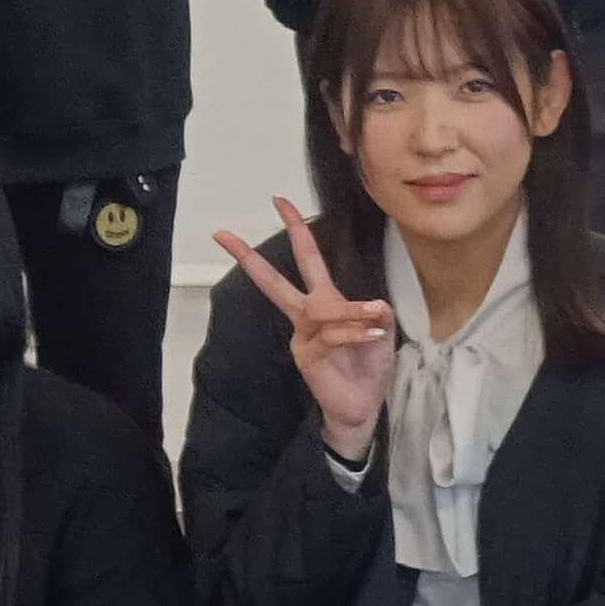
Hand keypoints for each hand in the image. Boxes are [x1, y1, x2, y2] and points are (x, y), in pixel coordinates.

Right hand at [214, 197, 396, 458]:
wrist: (363, 404)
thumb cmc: (367, 364)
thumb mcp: (381, 330)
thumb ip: (377, 312)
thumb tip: (374, 303)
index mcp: (323, 302)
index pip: (306, 260)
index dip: (297, 230)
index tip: (279, 201)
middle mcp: (306, 316)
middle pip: (274, 282)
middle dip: (248, 258)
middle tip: (222, 233)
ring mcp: (302, 336)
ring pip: (322, 310)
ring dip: (352, 313)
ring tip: (374, 321)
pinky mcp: (305, 356)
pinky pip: (329, 335)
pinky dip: (352, 332)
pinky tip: (370, 336)